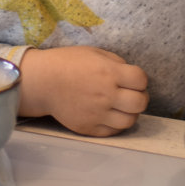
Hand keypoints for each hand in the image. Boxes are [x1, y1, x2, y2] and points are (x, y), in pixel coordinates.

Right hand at [18, 46, 148, 136]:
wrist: (42, 82)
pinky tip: (110, 115)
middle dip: (140, 97)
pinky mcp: (88, 128)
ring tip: (122, 107)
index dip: (140, 79)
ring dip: (130, 113)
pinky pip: (113, 132)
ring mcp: (98, 114)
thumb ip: (117, 63)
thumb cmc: (68, 63)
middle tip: (132, 94)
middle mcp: (106, 95)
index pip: (141, 80)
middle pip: (140, 103)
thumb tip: (132, 77)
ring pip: (129, 121)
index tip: (133, 79)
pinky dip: (116, 124)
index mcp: (109, 73)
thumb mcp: (95, 53)